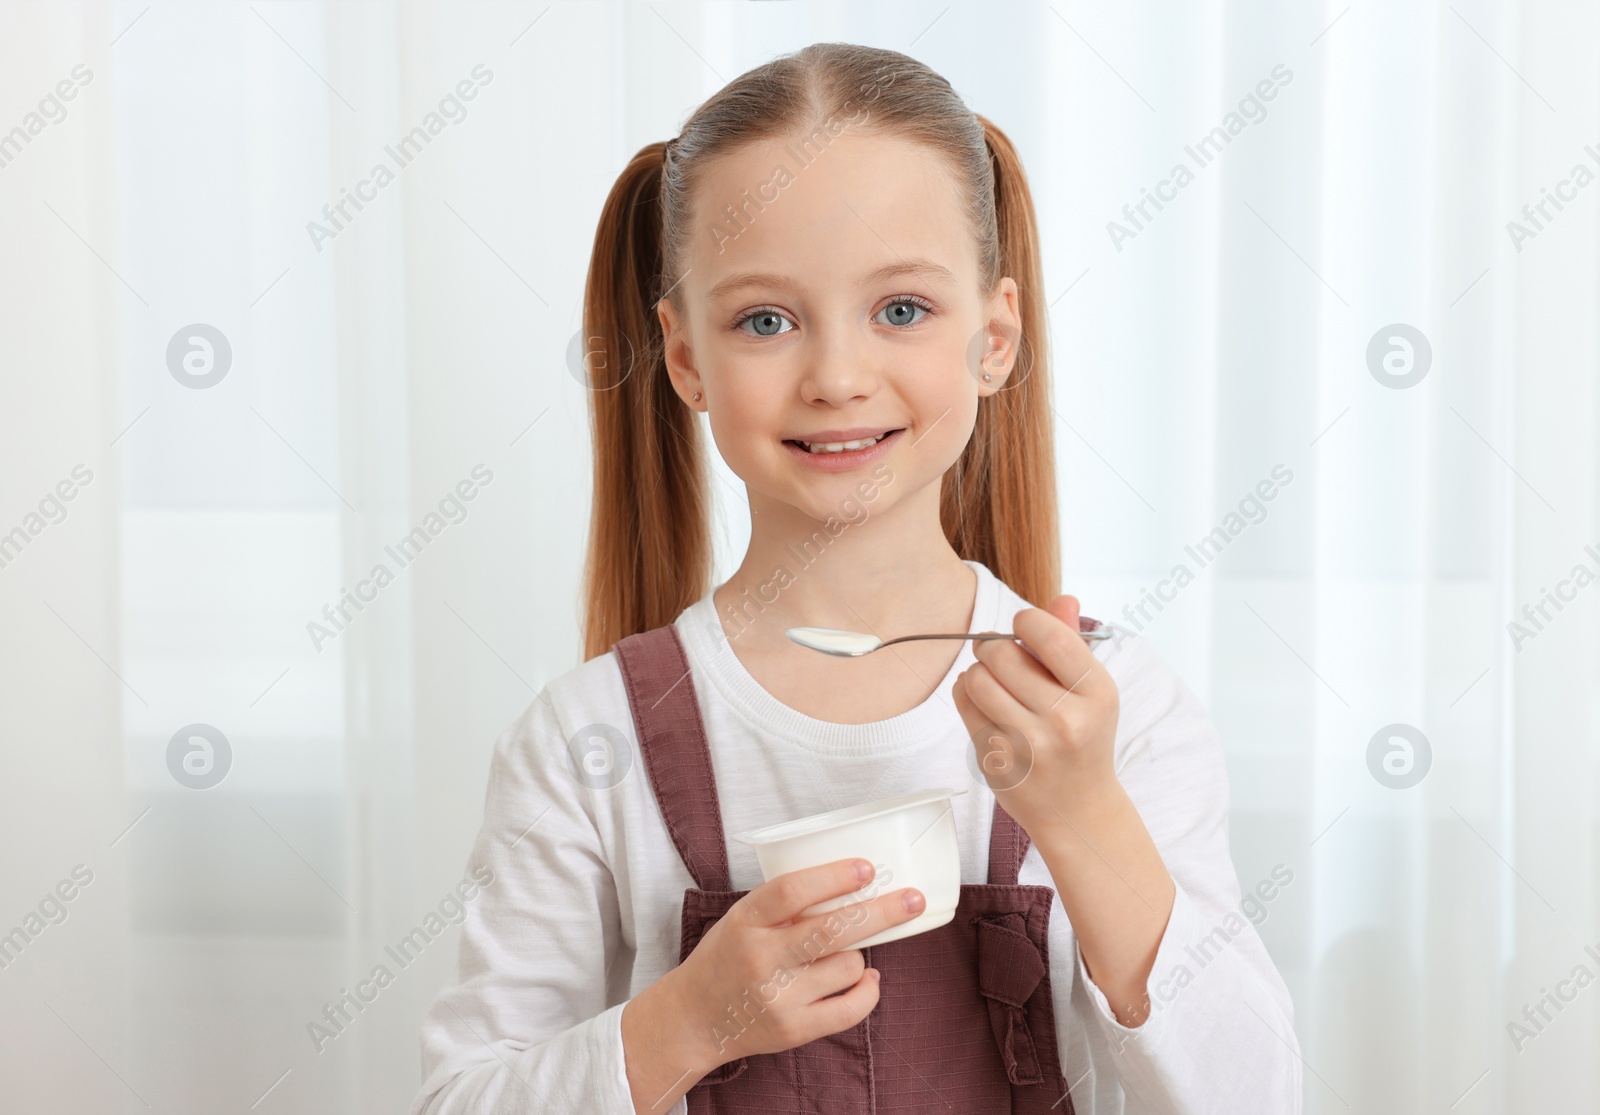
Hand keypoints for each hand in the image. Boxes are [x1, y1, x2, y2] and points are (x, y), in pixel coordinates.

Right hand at [665, 858, 925, 1071]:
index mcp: (745, 921)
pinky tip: (868, 979)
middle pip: (832, 930)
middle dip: (882, 911)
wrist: (693, 1019)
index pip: (791, 891)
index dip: (833, 876)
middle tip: (913, 898)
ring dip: (857, 955)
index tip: (866, 867)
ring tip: (840, 954)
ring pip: (848, 966)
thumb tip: (856, 884)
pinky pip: (850, 1009)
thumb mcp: (742, 918)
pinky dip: (868, 991)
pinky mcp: (793, 1031)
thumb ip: (785, 905)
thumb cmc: (727, 957)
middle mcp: (761, 959)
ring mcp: (778, 998)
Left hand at [951, 594, 1120, 839]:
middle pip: (1002, 653)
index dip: (1025, 620)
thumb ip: (1072, 642)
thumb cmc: (1083, 739)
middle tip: (996, 651)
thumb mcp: (1091, 690)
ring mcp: (1029, 744)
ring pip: (977, 678)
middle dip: (992, 644)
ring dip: (978, 670)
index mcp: (1097, 693)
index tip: (1022, 626)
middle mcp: (1066, 719)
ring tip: (991, 677)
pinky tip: (984, 700)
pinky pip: (964, 704)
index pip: (1049, 634)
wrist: (1078, 809)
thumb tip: (1064, 598)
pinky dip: (967, 693)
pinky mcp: (998, 760)